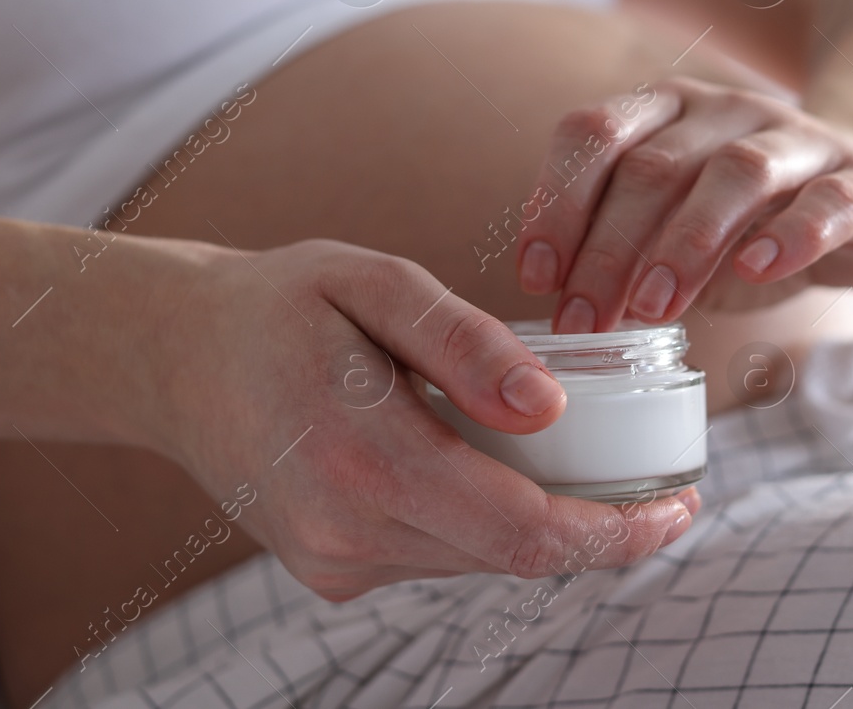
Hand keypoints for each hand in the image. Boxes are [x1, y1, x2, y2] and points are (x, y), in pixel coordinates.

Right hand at [140, 239, 696, 600]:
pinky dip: (482, 517)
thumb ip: (465, 342)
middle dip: (596, 528)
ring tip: (564, 453)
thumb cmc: (278, 303)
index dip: (616, 533)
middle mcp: (347, 531)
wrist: (172, 357)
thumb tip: (551, 409)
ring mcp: (334, 562)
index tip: (681, 506)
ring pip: (480, 560)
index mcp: (364, 458)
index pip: (524, 532)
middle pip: (514, 556)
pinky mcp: (329, 569)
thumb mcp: (372, 283)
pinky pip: (438, 554)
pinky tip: (480, 460)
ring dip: (540, 520)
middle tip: (652, 479)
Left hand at [513, 77, 852, 332]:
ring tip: (654, 309)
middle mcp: (727, 111)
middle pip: (654, 166)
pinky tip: (755, 270)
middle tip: (584, 321)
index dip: (556, 202)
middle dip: (608, 249)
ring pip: (735, 174)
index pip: (594, 132)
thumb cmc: (747, 223)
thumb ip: (619, 248)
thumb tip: (559, 304)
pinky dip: (790, 235)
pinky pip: (828, 200)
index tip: (537, 277)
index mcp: (667, 110)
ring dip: (685, 243)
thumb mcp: (670, 228)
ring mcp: (800, 140)